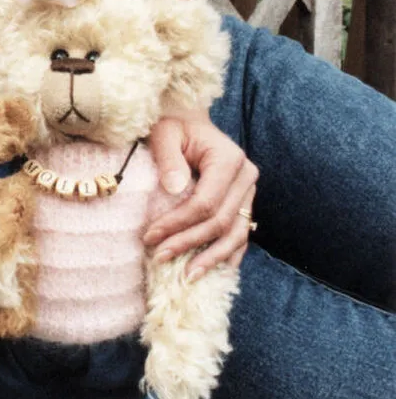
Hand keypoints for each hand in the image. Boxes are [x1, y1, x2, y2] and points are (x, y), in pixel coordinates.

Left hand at [144, 112, 257, 277]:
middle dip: (188, 242)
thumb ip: (168, 157)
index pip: (206, 202)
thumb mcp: (165, 133)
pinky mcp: (245, 203)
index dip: (178, 223)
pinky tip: (214, 272)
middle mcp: (246, 177)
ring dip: (211, 258)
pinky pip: (240, 234)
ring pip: (236, 234)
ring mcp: (248, 192)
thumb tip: (174, 188)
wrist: (190, 121)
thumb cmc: (174, 126)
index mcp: (229, 159)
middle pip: (220, 221)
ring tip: (187, 277)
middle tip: (159, 258)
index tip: (150, 237)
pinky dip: (228, 254)